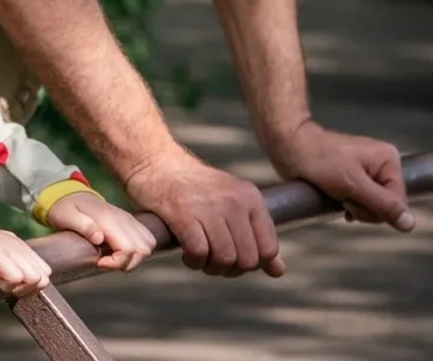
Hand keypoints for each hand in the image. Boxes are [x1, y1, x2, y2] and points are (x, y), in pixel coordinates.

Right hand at [0, 222, 52, 296]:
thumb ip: (10, 261)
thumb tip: (18, 281)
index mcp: (20, 246)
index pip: (45, 272)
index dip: (32, 286)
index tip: (14, 286)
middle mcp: (19, 246)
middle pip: (43, 279)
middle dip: (27, 290)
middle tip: (6, 286)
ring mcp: (9, 248)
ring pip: (33, 279)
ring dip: (16, 287)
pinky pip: (15, 277)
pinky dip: (5, 284)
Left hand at [44, 190, 156, 272]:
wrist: (69, 194)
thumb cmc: (65, 208)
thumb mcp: (65, 216)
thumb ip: (83, 226)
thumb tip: (99, 238)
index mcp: (109, 220)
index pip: (129, 248)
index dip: (117, 262)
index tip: (99, 262)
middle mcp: (124, 219)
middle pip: (143, 250)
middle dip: (126, 263)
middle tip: (106, 262)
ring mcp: (129, 220)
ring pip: (148, 246)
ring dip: (134, 258)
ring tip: (113, 257)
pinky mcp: (131, 222)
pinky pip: (147, 239)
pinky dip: (138, 251)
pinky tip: (119, 251)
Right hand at [121, 147, 283, 277]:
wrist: (154, 161)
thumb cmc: (193, 188)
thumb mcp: (231, 205)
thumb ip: (256, 236)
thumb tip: (278, 271)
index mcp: (250, 197)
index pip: (268, 249)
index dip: (251, 263)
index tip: (232, 257)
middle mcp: (234, 200)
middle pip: (246, 260)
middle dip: (229, 269)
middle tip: (212, 260)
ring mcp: (209, 206)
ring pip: (224, 259)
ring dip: (210, 267)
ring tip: (198, 257)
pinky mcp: (183, 213)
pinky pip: (199, 253)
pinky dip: (193, 261)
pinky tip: (186, 253)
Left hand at [267, 119, 413, 231]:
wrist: (290, 147)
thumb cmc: (319, 160)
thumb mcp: (353, 185)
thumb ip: (383, 205)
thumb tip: (410, 224)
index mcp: (389, 161)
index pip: (398, 203)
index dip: (375, 209)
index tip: (351, 197)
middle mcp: (383, 166)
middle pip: (386, 207)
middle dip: (362, 208)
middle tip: (341, 194)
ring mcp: (369, 174)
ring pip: (372, 208)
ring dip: (353, 207)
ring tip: (335, 192)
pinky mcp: (355, 180)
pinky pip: (361, 204)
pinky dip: (348, 206)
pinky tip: (336, 199)